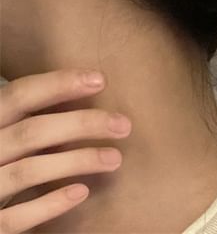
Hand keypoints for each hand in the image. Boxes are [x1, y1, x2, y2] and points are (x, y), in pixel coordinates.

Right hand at [0, 69, 131, 233]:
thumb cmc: (1, 159)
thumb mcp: (8, 132)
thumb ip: (31, 118)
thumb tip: (88, 88)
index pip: (19, 95)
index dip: (58, 84)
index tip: (101, 79)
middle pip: (31, 131)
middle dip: (82, 124)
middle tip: (124, 125)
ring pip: (28, 170)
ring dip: (77, 161)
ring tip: (115, 158)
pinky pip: (16, 217)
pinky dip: (50, 203)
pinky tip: (83, 191)